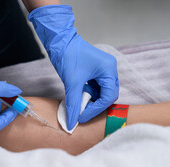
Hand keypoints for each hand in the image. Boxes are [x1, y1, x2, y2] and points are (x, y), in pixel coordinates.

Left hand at [29, 5, 118, 129]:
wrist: (59, 41)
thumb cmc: (67, 56)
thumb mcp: (71, 83)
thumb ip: (73, 104)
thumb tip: (71, 123)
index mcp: (108, 69)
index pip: (109, 96)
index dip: (96, 109)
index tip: (82, 117)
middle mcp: (110, 69)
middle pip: (108, 95)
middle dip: (95, 106)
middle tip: (81, 113)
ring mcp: (104, 70)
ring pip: (102, 92)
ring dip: (91, 101)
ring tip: (78, 105)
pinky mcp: (96, 71)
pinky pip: (96, 88)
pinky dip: (88, 94)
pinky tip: (78, 96)